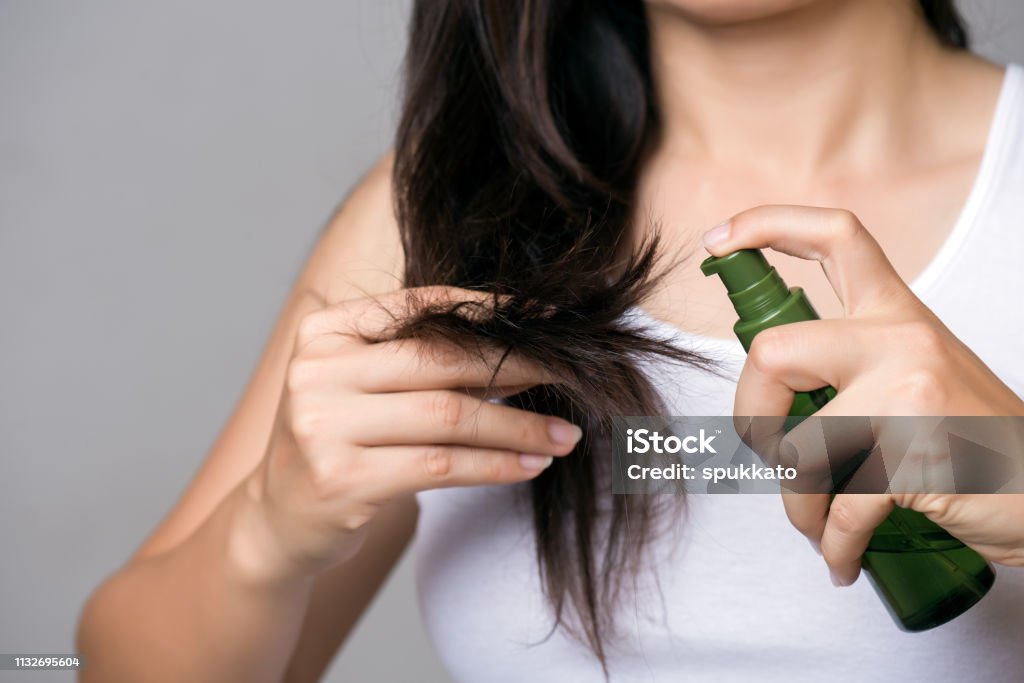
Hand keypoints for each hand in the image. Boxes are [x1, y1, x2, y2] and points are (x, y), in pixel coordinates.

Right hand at [233, 286, 581, 583]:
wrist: (276, 519)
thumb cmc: (337, 442)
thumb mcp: (362, 387)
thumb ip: (421, 362)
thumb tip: (521, 351)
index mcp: (324, 332)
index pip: (419, 308)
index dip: (489, 311)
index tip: (546, 320)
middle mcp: (317, 371)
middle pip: (440, 361)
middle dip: (516, 368)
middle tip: (571, 376)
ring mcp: (324, 426)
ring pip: (449, 416)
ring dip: (517, 426)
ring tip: (564, 435)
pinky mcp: (342, 480)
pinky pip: (441, 465)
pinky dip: (495, 464)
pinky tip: (530, 466)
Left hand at [702, 205, 1023, 584]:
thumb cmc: (972, 438)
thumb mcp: (917, 372)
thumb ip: (853, 361)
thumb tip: (770, 390)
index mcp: (897, 313)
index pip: (834, 236)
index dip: (767, 225)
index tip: (718, 241)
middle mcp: (902, 341)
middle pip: (773, 353)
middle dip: (748, 416)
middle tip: (767, 453)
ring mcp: (910, 395)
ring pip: (798, 449)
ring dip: (796, 505)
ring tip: (818, 524)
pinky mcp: (918, 456)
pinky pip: (839, 510)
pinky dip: (831, 546)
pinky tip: (840, 559)